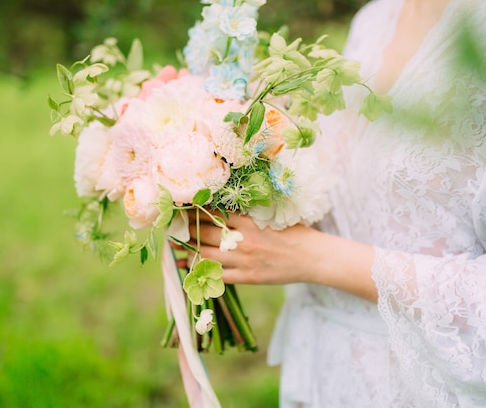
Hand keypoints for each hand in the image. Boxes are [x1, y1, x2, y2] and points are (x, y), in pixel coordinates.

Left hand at [187, 212, 318, 284]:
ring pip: (209, 256)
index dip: (196, 213)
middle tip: (173, 229)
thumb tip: (226, 208)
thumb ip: (249, 214)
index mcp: (249, 221)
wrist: (313, 257)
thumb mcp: (272, 216)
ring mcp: (245, 260)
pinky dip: (205, 274)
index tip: (184, 211)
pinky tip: (193, 272)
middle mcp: (244, 240)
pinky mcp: (249, 277)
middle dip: (187, 232)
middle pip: (206, 234)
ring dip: (190, 253)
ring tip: (177, 250)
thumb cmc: (295, 233)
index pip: (214, 214)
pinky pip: (221, 276)